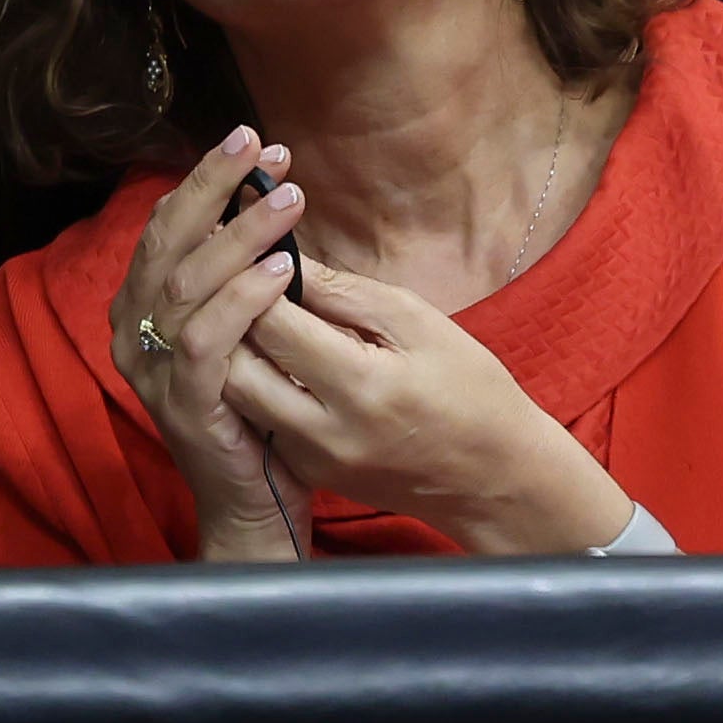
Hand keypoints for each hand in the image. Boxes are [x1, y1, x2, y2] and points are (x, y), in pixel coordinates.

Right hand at [110, 127, 314, 561]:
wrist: (253, 505)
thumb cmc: (255, 410)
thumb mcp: (242, 331)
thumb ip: (236, 277)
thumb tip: (264, 198)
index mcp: (142, 310)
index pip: (166, 227)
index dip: (206, 181)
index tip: (254, 142)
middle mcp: (135, 334)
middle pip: (168, 242)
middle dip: (216, 187)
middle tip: (265, 148)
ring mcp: (156, 372)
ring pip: (188, 284)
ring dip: (240, 235)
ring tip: (290, 200)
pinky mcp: (186, 406)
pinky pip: (208, 341)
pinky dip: (243, 300)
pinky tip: (283, 272)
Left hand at [232, 258, 633, 554]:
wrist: (493, 477)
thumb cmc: (469, 387)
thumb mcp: (418, 321)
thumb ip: (344, 292)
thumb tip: (281, 258)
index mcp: (361, 386)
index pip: (273, 323)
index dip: (251, 277)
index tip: (243, 245)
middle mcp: (325, 431)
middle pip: (237, 365)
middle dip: (229, 314)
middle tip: (229, 274)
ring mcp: (312, 458)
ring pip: (236, 396)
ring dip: (233, 349)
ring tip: (239, 306)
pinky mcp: (308, 472)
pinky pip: (258, 419)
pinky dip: (253, 381)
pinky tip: (264, 349)